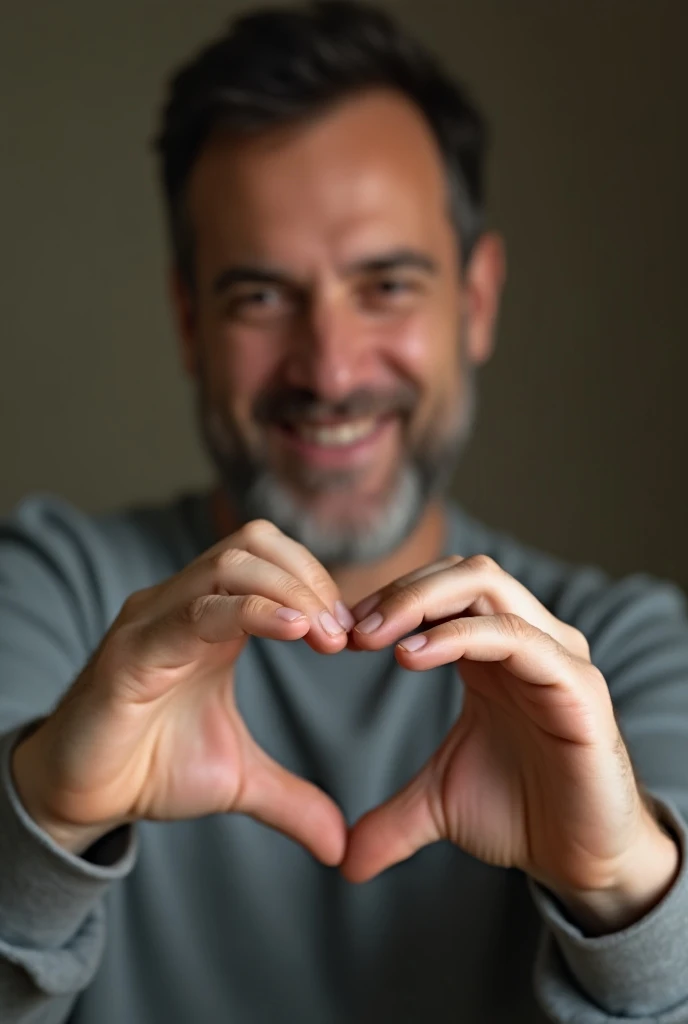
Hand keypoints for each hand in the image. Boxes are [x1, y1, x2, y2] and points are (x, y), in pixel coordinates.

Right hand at [12, 520, 352, 864]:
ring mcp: (154, 622)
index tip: (353, 636)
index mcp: (211, 619)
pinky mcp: (131, 653)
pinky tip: (294, 632)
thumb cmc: (150, 768)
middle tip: (343, 635)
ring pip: (228, 565)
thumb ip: (292, 800)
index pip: (271, 558)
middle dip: (310, 578)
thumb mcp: (237, 780)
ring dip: (291, 591)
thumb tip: (341, 845)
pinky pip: (194, 612)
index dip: (319, 584)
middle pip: (255, 542)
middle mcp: (182, 605)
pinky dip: (251, 612)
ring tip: (326, 637)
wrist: (80, 798)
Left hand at [342, 554, 668, 908]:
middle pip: (464, 573)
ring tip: (374, 637)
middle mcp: (528, 640)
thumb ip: (390, 817)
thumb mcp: (439, 805)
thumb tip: (343, 861)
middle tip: (351, 629)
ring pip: (490, 588)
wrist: (582, 863)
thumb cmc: (521, 813)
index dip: (390, 598)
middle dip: (402, 591)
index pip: (444, 588)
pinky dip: (461, 635)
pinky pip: (518, 638)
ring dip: (422, 602)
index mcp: (494, 651)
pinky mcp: (578, 688)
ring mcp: (556, 658)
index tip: (340, 630)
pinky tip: (411, 658)